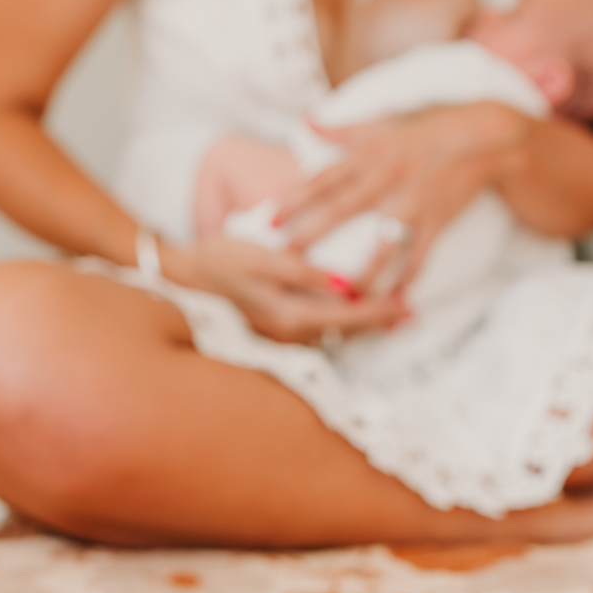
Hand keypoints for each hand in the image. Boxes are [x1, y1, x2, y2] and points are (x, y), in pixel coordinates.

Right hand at [162, 235, 404, 343]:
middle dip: (380, 321)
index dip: (381, 311)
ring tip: (392, 312)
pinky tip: (353, 308)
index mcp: (290, 317)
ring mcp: (283, 334)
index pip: (348, 317)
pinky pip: (320, 327)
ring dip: (363, 322)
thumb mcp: (260, 258)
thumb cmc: (219, 261)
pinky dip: (342, 319)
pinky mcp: (278, 327)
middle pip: (347, 330)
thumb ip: (301, 271)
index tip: (408, 306)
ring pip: (336, 331)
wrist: (181, 277)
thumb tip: (341, 284)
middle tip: (411, 314)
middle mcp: (290, 333)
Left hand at [273, 102, 531, 289]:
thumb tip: (308, 123)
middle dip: (312, 234)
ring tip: (341, 296)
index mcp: (369, 153)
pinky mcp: (437, 220)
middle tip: (286, 258)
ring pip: (381, 244)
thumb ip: (344, 129)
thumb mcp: (385, 119)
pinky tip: (394, 297)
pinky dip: (407, 278)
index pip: (322, 177)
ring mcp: (413, 202)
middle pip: (341, 209)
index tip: (268, 218)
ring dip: (362, 272)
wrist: (486, 136)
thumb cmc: (432, 125)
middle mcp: (387, 178)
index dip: (293, 197)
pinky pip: (419, 256)